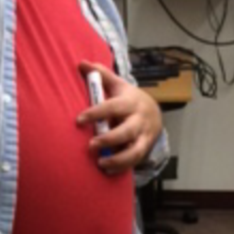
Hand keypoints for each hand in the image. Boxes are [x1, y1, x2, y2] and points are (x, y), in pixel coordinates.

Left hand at [77, 60, 162, 174]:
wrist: (154, 111)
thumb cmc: (128, 98)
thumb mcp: (118, 84)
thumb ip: (101, 75)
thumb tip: (81, 63)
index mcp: (130, 103)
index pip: (112, 107)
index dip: (96, 113)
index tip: (78, 120)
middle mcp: (139, 120)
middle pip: (126, 132)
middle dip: (109, 140)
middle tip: (90, 145)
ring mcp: (144, 136)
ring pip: (134, 151)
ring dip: (118, 160)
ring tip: (100, 163)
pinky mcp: (144, 149)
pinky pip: (135, 161)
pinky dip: (122, 168)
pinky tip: (107, 171)